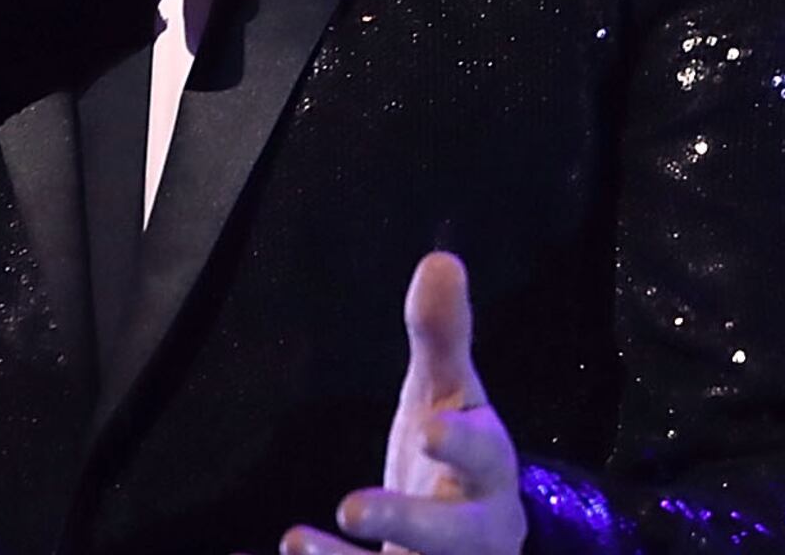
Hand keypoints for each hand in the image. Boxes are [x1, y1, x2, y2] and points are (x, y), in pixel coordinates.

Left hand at [273, 252, 524, 554]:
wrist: (474, 551)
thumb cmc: (456, 463)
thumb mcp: (451, 397)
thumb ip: (444, 337)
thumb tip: (440, 259)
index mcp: (490, 474)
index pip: (486, 458)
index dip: (461, 446)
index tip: (427, 429)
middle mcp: (472, 536)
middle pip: (451, 538)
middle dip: (408, 525)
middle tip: (350, 507)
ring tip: (294, 543)